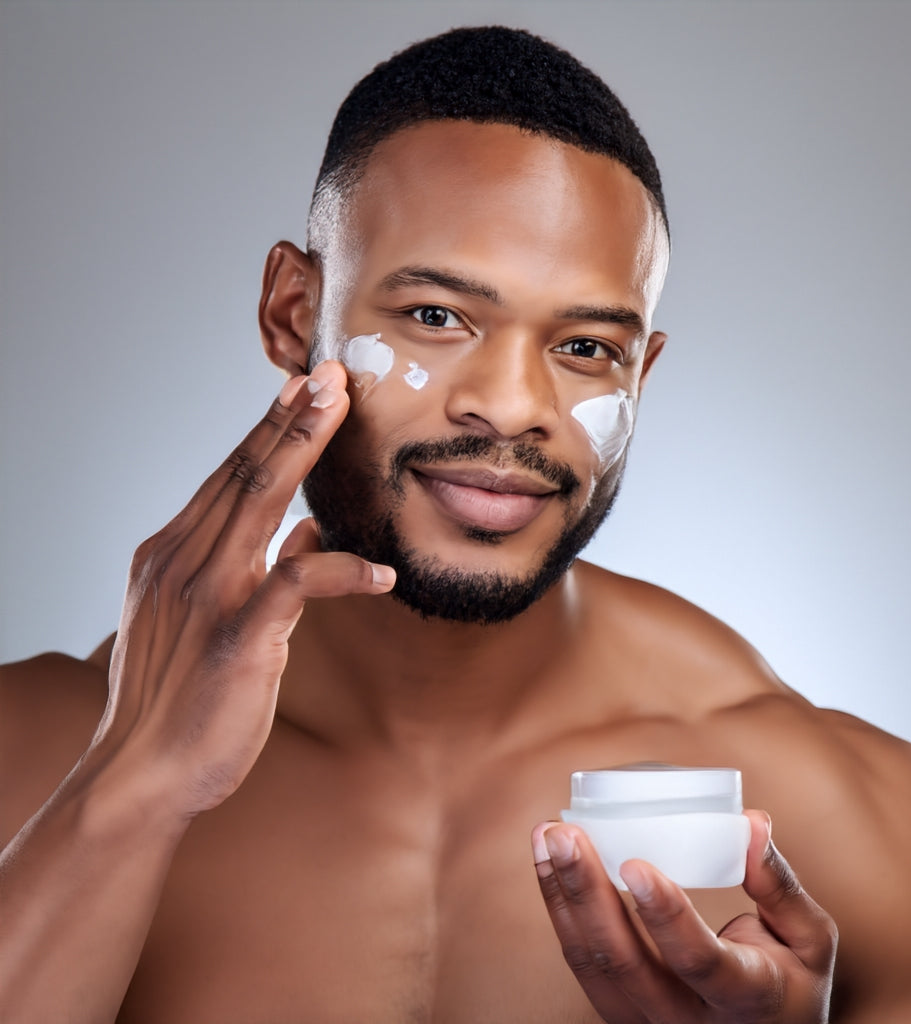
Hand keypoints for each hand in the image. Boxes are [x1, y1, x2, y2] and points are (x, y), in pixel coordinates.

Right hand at [92, 360, 394, 817]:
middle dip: (289, 417)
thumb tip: (309, 531)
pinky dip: (342, 571)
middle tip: (327, 371)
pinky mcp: (236, 637)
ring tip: (341, 406)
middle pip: (243, 472)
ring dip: (303, 448)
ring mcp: (207, 595)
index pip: (227, 476)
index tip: (301, 388)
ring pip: (259, 502)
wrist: (141, 773)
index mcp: (173, 553)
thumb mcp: (209, 618)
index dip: (268, 429)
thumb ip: (257, 569)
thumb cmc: (182, 695)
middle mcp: (182, 561)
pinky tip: (382, 574)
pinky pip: (296, 585)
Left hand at [533, 811, 836, 1022]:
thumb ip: (780, 884)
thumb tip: (751, 819)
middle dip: (586, 892)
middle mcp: (688, 1022)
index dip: (665, 915)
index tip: (634, 863)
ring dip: (561, 897)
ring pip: (592, 967)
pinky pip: (584, 966)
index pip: (698, 961)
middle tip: (564, 831)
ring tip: (546, 836)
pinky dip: (561, 912)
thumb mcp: (811, 941)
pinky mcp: (623, 1013)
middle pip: (625, 964)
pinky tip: (549, 867)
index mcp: (746, 999)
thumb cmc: (792, 985)